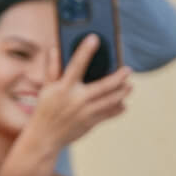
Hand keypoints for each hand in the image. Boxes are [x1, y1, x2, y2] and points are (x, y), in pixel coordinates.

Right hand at [25, 35, 132, 152]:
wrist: (45, 136)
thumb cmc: (45, 108)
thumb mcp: (45, 87)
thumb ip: (52, 68)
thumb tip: (54, 48)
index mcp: (63, 87)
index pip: (76, 64)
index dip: (85, 51)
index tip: (94, 38)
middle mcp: (76, 99)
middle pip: (103, 86)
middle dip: (118, 77)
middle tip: (128, 70)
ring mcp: (86, 112)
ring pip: (111, 100)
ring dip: (123, 92)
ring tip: (130, 86)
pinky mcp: (91, 123)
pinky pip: (109, 114)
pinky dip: (118, 109)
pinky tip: (123, 103)